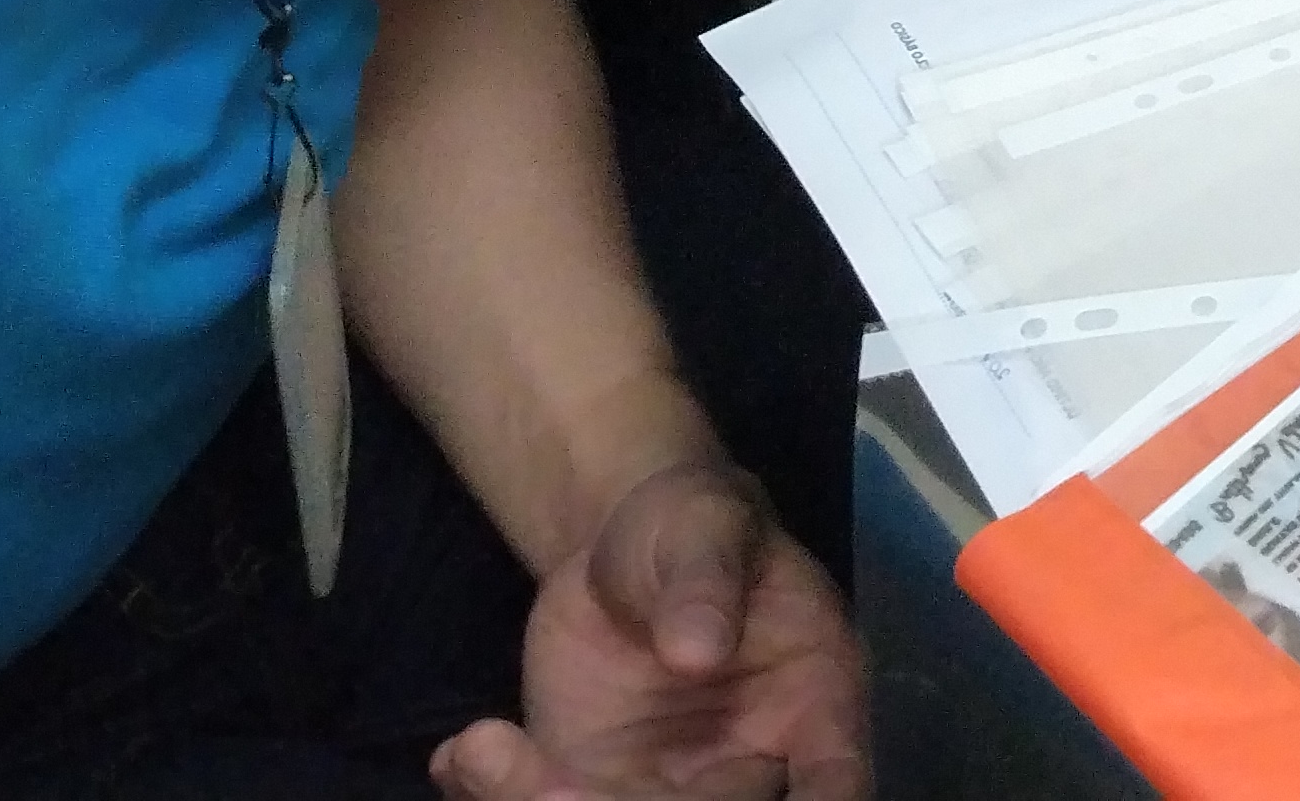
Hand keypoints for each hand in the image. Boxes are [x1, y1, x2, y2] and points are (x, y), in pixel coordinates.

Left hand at [430, 462, 867, 799]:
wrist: (622, 545)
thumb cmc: (691, 525)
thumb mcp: (705, 526)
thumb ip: (708, 581)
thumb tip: (697, 651)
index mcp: (814, 702)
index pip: (834, 785)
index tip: (747, 790)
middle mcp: (750, 765)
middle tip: (550, 786)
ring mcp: (668, 789)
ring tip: (482, 755)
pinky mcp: (594, 791)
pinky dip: (498, 798)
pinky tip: (466, 756)